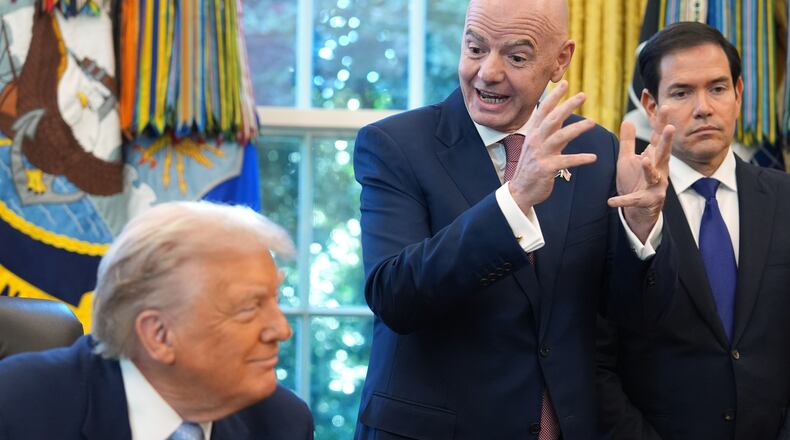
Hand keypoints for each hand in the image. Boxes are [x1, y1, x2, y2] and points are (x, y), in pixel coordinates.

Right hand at [508, 80, 597, 211]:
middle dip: (567, 105)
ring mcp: (540, 154)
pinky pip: (565, 161)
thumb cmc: (532, 167)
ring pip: (559, 137)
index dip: (554, 96)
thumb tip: (561, 117)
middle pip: (552, 119)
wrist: (520, 191)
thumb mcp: (537, 145)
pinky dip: (580, 158)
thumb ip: (550, 132)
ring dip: (576, 128)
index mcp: (533, 134)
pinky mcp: (546, 168)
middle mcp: (535, 141)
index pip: (543, 111)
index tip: (565, 83)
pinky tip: (593, 158)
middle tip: (583, 95)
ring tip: (592, 122)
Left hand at [607, 107, 674, 242]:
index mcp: (654, 158)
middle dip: (667, 141)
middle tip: (670, 127)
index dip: (662, 122)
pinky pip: (634, 200)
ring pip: (654, 175)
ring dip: (649, 168)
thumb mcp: (628, 159)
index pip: (659, 137)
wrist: (638, 210)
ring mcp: (655, 186)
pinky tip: (610, 201)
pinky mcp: (647, 201)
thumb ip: (628, 141)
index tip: (666, 105)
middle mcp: (659, 170)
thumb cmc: (635, 181)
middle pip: (663, 153)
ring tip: (643, 160)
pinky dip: (622, 200)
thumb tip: (627, 120)